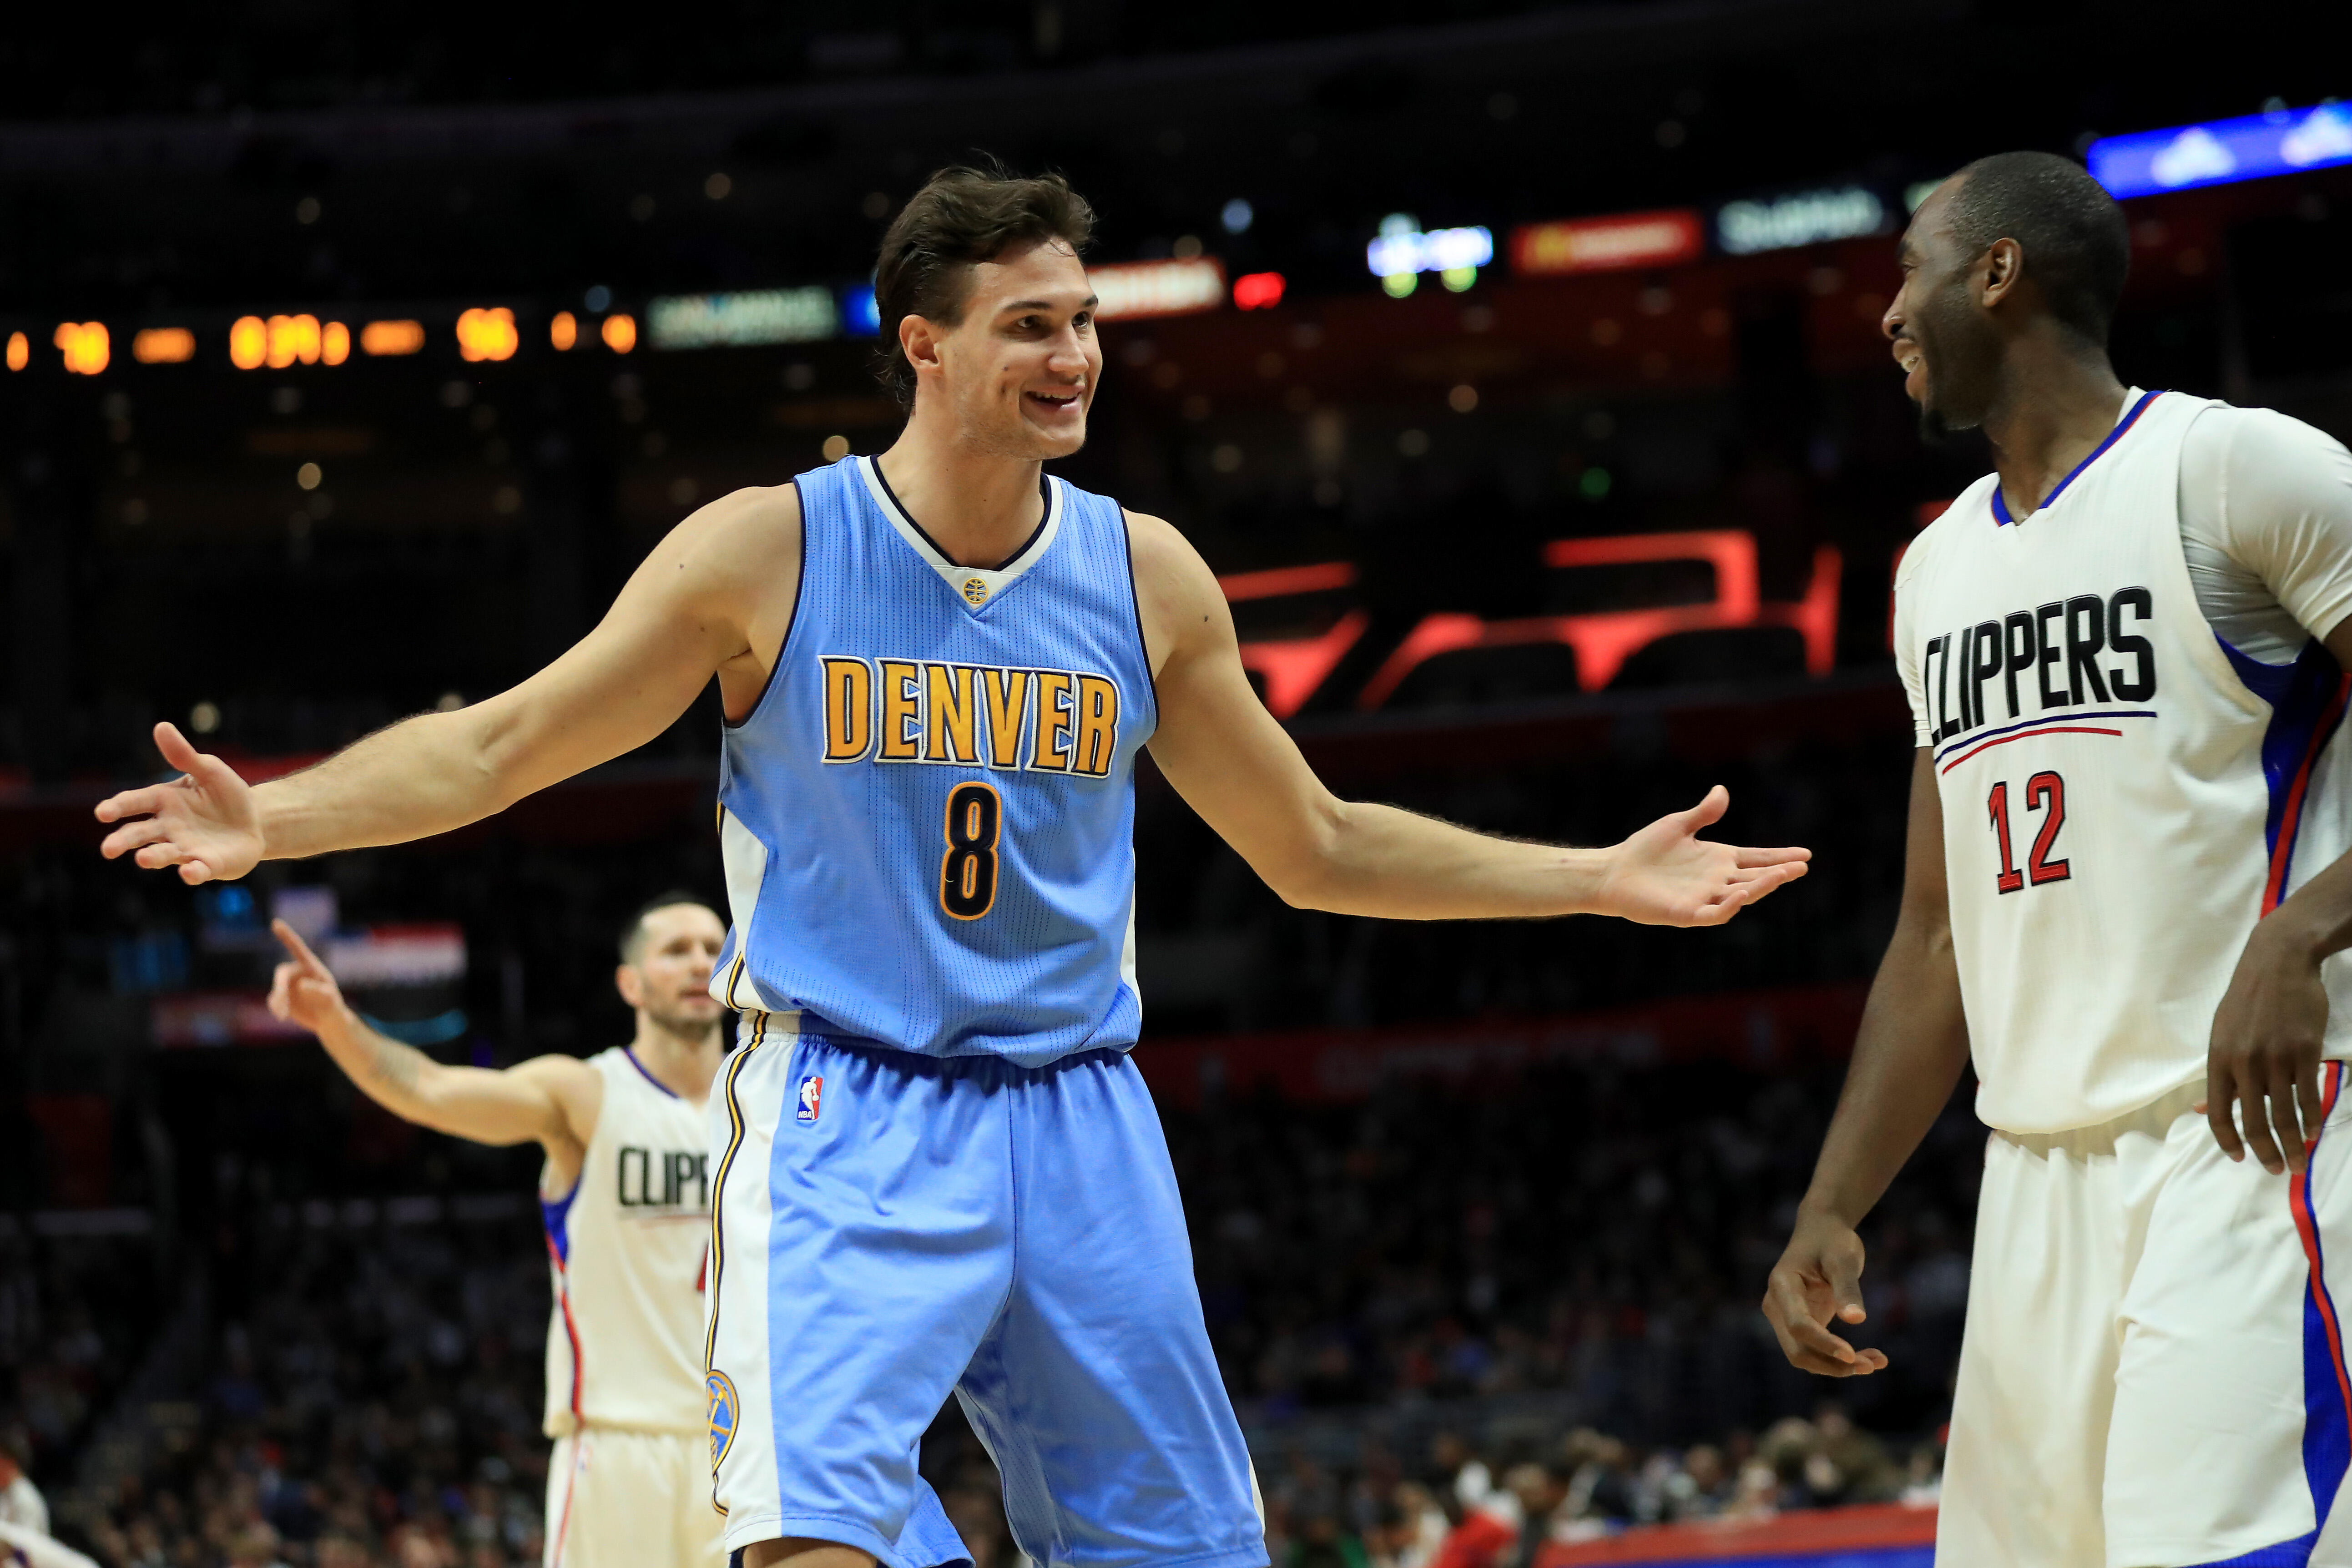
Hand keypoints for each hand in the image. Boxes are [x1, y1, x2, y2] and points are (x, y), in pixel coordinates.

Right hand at [94, 723, 264, 884]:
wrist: (256, 819)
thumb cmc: (225, 794)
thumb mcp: (209, 770)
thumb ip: (184, 754)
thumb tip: (161, 726)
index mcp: (164, 801)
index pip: (135, 802)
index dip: (118, 807)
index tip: (102, 812)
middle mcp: (168, 827)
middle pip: (140, 834)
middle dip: (123, 841)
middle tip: (107, 849)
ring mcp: (185, 848)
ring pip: (163, 854)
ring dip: (153, 857)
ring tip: (142, 860)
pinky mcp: (207, 865)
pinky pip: (197, 870)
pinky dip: (193, 873)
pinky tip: (190, 873)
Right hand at [268, 919, 349, 1036]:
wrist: (327, 1020)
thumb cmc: (333, 1005)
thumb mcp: (330, 999)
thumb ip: (319, 991)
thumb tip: (300, 986)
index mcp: (310, 966)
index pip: (296, 947)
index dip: (286, 935)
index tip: (276, 922)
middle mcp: (297, 972)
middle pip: (281, 973)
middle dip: (280, 988)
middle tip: (283, 1005)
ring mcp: (288, 985)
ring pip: (276, 989)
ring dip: (278, 1000)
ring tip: (284, 1015)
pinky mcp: (283, 997)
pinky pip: (274, 999)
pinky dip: (275, 1006)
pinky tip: (283, 1016)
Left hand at [1593, 786, 1809, 925]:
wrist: (1614, 871)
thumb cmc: (1645, 849)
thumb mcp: (1678, 825)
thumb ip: (1703, 812)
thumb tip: (1722, 790)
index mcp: (1718, 860)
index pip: (1757, 859)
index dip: (1780, 857)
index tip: (1805, 854)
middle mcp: (1716, 881)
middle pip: (1755, 877)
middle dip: (1779, 872)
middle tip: (1802, 866)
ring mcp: (1704, 898)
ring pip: (1741, 895)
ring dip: (1761, 887)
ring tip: (1782, 875)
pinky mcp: (1687, 913)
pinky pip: (1714, 913)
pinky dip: (1729, 906)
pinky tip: (1740, 894)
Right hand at [1761, 1208, 1887, 1376]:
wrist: (1822, 1231)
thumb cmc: (1832, 1240)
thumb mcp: (1843, 1259)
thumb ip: (1847, 1288)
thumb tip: (1857, 1320)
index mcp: (1782, 1285)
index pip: (1798, 1325)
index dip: (1824, 1343)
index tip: (1853, 1355)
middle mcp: (1777, 1306)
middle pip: (1798, 1351)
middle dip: (1833, 1364)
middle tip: (1871, 1365)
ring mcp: (1786, 1317)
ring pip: (1807, 1357)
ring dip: (1839, 1366)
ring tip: (1877, 1362)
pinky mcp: (1801, 1324)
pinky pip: (1817, 1351)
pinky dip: (1840, 1359)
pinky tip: (1870, 1358)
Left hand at [2200, 918, 2327, 1174]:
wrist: (2276, 964)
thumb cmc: (2246, 1002)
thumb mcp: (2220, 1035)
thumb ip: (2217, 1074)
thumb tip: (2202, 1111)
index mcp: (2218, 1060)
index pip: (2219, 1112)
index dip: (2228, 1140)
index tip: (2240, 1158)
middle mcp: (2244, 1063)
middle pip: (2253, 1120)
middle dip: (2265, 1151)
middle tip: (2276, 1171)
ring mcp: (2275, 1058)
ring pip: (2284, 1113)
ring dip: (2293, 1143)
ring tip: (2298, 1162)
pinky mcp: (2304, 1052)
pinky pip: (2308, 1095)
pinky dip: (2312, 1119)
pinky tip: (2314, 1132)